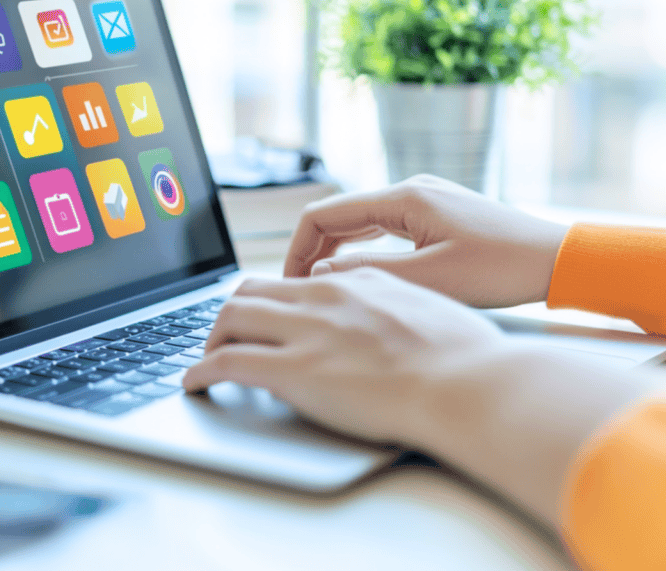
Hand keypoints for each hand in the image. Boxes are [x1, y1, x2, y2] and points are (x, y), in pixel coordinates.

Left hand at [184, 269, 505, 445]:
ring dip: (210, 340)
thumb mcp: (424, 304)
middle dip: (230, 315)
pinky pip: (227, 362)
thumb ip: (385, 299)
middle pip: (249, 291)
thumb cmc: (464, 355)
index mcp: (354, 282)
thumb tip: (367, 307)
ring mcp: (305, 331)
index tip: (261, 318)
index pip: (291, 280)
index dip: (267, 300)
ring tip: (206, 361)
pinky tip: (194, 384)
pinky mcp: (294, 371)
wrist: (470, 383)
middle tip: (225, 338)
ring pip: (230, 318)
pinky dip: (200, 371)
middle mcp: (322, 297)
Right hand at [284, 174, 568, 307]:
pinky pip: (382, 226)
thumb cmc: (501, 269)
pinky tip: (357, 275)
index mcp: (403, 199)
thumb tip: (319, 274)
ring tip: (320, 288)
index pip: (324, 214)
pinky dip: (360, 248)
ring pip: (358, 221)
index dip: (297, 249)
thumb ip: (368, 273)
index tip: (289, 285)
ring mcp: (423, 200)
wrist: (558, 261)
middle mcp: (409, 190)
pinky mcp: (435, 214)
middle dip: (311, 251)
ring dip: (334, 250)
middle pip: (338, 215)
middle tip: (298, 292)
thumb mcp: (428, 279)